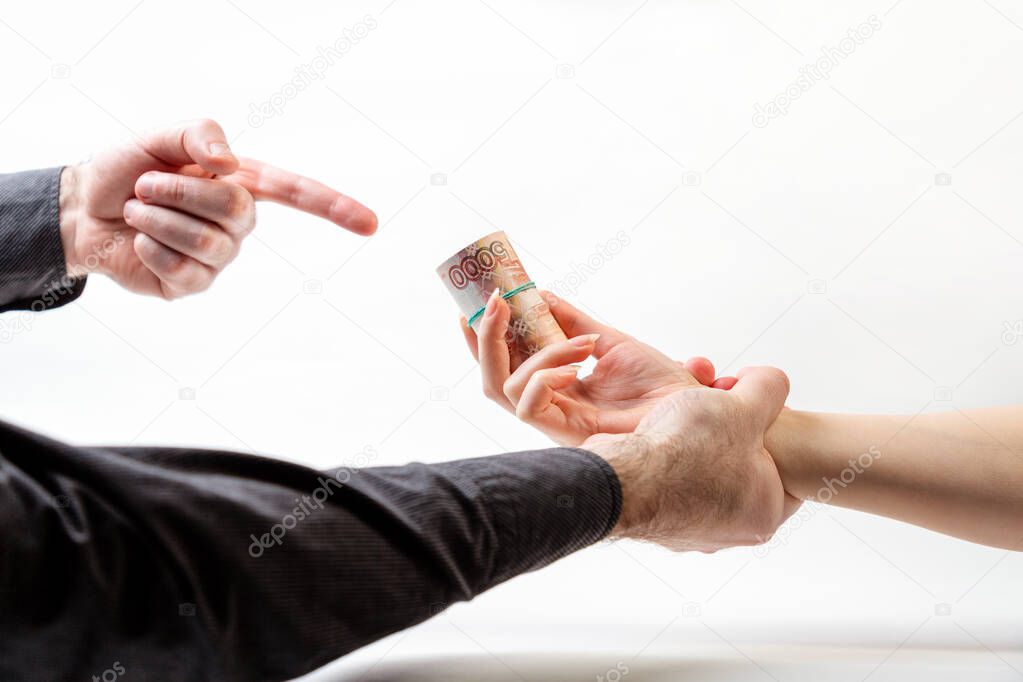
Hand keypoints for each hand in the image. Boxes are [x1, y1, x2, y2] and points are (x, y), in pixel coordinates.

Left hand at [58, 119, 376, 298]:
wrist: (83, 209)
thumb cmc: (127, 169)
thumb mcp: (159, 135)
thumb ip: (199, 133)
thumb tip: (230, 166)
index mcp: (242, 183)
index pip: (297, 193)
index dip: (335, 207)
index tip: (371, 224)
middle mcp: (238, 223)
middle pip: (238, 211)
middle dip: (182, 192)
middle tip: (147, 185)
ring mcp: (218, 258)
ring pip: (207, 242)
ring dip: (158, 218)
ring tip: (139, 211)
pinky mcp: (192, 285)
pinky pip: (182, 269)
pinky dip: (150, 247)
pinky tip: (142, 241)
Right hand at [461, 290, 736, 444]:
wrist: (693, 408)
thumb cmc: (660, 385)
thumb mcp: (610, 340)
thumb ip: (572, 321)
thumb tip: (540, 295)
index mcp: (556, 387)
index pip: (504, 364)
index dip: (483, 337)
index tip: (477, 301)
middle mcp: (550, 406)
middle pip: (492, 378)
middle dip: (486, 337)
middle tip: (497, 300)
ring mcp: (556, 422)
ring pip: (506, 388)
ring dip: (539, 354)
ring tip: (583, 342)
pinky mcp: (567, 434)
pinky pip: (529, 407)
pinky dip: (545, 377)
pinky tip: (577, 367)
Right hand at [584, 366, 800, 551]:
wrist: (620, 477)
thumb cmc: (684, 452)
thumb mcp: (744, 406)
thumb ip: (769, 388)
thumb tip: (772, 382)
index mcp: (763, 512)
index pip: (784, 467)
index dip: (769, 427)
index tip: (750, 408)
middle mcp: (729, 530)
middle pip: (741, 468)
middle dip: (729, 431)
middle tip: (715, 406)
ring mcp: (689, 529)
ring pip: (703, 473)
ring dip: (696, 441)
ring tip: (684, 417)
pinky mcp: (655, 519)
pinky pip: (669, 481)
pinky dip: (666, 457)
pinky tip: (660, 436)